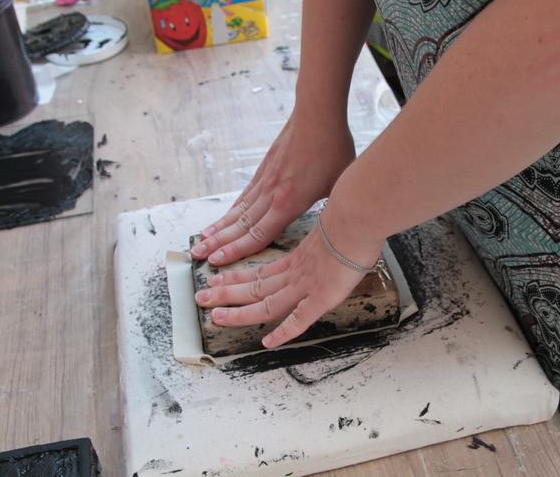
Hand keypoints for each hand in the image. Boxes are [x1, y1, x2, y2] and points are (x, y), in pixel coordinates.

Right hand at [191, 107, 354, 265]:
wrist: (317, 113)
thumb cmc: (333, 148)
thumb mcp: (339, 185)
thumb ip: (333, 208)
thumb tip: (339, 225)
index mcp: (290, 202)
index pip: (259, 234)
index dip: (237, 250)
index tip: (218, 260)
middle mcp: (272, 193)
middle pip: (240, 225)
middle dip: (218, 242)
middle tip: (197, 255)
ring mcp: (266, 179)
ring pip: (238, 210)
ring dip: (219, 227)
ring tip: (202, 239)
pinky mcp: (265, 168)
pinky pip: (245, 194)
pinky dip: (232, 208)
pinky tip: (226, 216)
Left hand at [193, 208, 383, 347]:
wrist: (359, 217)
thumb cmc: (351, 221)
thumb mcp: (331, 230)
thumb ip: (324, 240)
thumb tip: (327, 240)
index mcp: (298, 260)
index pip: (260, 273)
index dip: (236, 279)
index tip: (216, 280)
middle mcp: (297, 274)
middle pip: (255, 288)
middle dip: (226, 294)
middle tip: (200, 298)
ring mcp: (307, 286)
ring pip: (266, 303)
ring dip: (240, 312)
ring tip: (215, 316)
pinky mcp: (322, 297)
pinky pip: (299, 319)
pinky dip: (284, 332)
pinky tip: (268, 342)